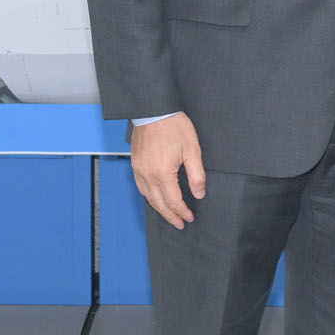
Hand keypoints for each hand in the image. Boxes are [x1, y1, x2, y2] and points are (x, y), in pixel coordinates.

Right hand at [130, 113, 205, 228]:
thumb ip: (196, 175)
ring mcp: (139, 170)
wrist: (153, 109)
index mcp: (162, 174)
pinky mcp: (135, 164)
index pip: (173, 201)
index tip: (190, 218)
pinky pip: (141, 187)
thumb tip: (199, 194)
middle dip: (170, 216)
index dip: (182, 212)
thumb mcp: (192, 150)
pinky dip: (149, 197)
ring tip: (169, 215)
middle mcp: (147, 176)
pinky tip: (155, 198)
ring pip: (148, 197)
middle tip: (180, 224)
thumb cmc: (174, 126)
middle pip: (159, 204)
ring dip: (159, 209)